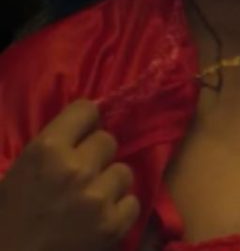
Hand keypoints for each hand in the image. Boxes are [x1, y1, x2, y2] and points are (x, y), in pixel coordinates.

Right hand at [0, 99, 139, 250]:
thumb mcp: (17, 174)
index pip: (86, 110)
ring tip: (90, 200)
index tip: (82, 134)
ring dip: (110, 184)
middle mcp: (76, 168)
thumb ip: (50, 150)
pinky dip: (119, 211)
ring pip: (124, 171)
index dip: (85, 122)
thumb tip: (79, 131)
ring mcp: (98, 197)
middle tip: (82, 174)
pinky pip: (132, 202)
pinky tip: (99, 220)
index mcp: (45, 150)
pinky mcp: (115, 224)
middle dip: (96, 156)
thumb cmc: (6, 220)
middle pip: (108, 140)